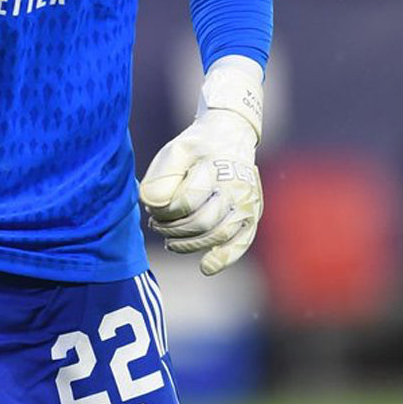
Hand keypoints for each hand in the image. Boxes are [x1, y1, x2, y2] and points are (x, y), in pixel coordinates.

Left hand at [139, 57, 263, 275]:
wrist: (230, 135)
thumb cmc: (197, 146)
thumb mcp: (175, 149)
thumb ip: (161, 176)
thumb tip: (150, 204)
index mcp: (217, 168)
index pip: (188, 201)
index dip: (166, 211)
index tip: (151, 209)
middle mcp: (237, 187)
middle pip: (203, 222)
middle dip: (174, 229)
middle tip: (155, 225)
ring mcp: (247, 203)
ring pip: (218, 235)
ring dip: (190, 244)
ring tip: (168, 241)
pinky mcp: (252, 215)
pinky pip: (241, 242)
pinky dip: (224, 258)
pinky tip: (205, 267)